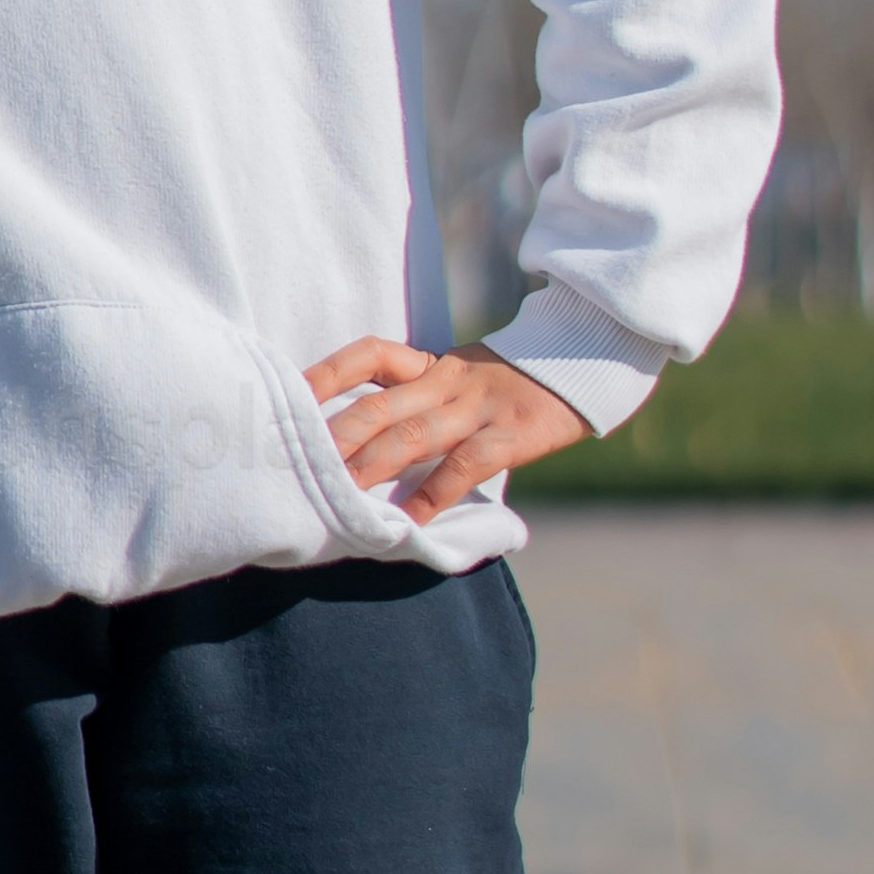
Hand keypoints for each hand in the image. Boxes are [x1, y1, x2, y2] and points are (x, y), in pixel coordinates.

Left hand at [304, 337, 589, 525]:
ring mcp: (480, 407)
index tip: (288, 396)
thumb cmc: (509, 386)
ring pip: (415, 434)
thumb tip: (358, 446)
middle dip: (335, 437)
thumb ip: (415, 404)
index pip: (368, 355)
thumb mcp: (457, 381)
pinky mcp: (513, 434)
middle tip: (296, 464)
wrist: (585, 364)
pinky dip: (436, 492)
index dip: (327, 373)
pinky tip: (412, 518)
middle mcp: (448, 382)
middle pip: (379, 405)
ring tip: (339, 493)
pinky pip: (468, 464)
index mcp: (430, 365)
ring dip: (373, 466)